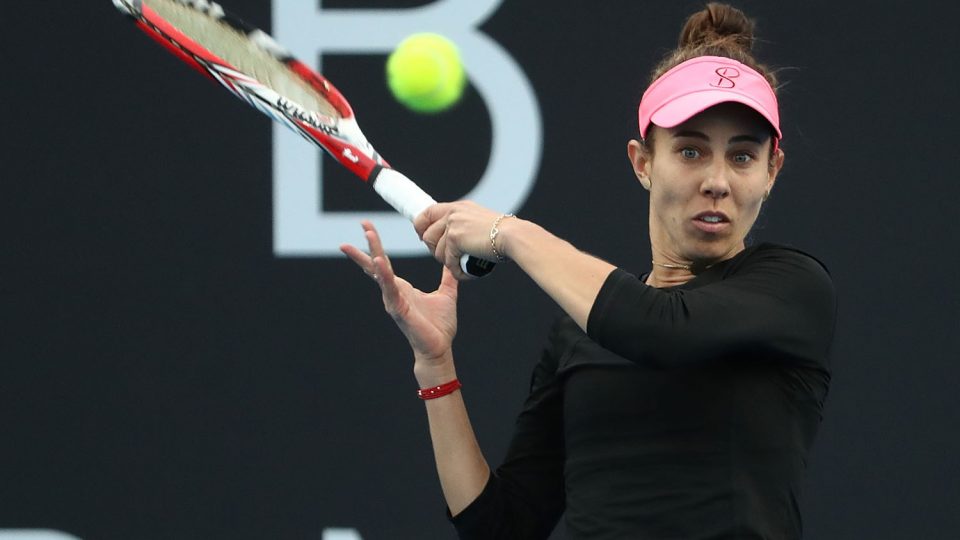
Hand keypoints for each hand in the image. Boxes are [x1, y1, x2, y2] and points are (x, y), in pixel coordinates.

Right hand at [340, 221, 458, 371]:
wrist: (439, 349)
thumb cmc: (439, 326)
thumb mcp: (446, 294)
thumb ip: (447, 277)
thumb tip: (452, 262)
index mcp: (402, 288)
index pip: (384, 262)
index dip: (375, 245)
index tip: (366, 227)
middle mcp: (394, 292)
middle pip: (377, 263)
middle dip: (369, 243)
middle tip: (363, 223)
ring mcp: (393, 301)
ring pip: (380, 273)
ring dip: (373, 253)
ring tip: (368, 235)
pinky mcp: (398, 309)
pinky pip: (390, 289)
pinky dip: (383, 275)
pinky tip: (378, 262)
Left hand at [414, 201, 502, 279]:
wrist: (512, 236)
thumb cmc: (504, 235)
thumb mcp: (479, 224)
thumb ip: (464, 227)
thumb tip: (452, 241)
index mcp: (458, 207)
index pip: (427, 213)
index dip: (421, 227)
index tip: (424, 238)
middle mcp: (453, 213)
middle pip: (427, 235)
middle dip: (435, 251)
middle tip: (450, 259)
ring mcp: (452, 224)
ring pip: (437, 252)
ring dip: (449, 263)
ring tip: (463, 266)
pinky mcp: (454, 237)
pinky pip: (448, 262)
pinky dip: (458, 271)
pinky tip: (468, 272)